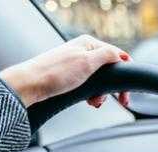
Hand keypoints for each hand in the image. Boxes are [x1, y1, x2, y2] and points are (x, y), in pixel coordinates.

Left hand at [0, 35, 130, 107]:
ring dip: (101, 93)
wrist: (30, 84)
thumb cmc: (55, 73)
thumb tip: (121, 55)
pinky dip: (91, 94)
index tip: (127, 89)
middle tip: (119, 101)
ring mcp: (76, 63)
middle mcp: (83, 51)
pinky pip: (88, 84)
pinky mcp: (69, 75)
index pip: (117, 55)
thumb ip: (107, 55)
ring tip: (95, 102)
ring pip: (99, 79)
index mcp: (88, 43)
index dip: (125, 71)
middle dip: (112, 87)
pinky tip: (88, 101)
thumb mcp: (87, 62)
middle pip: (109, 69)